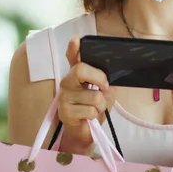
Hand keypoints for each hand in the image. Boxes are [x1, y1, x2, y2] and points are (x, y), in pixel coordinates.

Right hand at [57, 36, 114, 151]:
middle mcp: (68, 81)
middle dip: (99, 78)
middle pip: (81, 69)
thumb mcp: (105, 91)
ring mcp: (64, 96)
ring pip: (93, 95)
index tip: (76, 39)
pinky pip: (90, 110)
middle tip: (104, 87)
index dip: (74, 48)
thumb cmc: (95, 108)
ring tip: (95, 109)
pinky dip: (95, 115)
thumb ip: (105, 81)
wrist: (86, 132)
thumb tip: (108, 78)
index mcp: (77, 74)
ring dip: (101, 105)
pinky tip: (88, 117)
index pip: (72, 57)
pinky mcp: (64, 112)